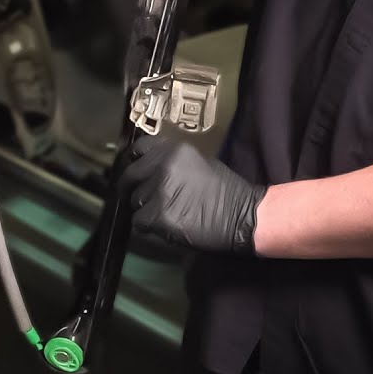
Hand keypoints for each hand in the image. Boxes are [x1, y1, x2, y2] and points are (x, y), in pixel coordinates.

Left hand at [121, 135, 267, 254]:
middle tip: (139, 197)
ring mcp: (159, 191)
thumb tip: (149, 166)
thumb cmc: (224, 190)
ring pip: (134, 200)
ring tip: (163, 212)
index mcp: (173, 150)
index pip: (139, 148)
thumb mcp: (198, 161)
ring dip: (143, 208)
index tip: (136, 169)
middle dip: (131, 187)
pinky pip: (139, 221)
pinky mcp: (158, 215)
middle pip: (129, 176)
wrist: (242, 215)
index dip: (134, 160)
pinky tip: (163, 225)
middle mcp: (162, 166)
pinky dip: (147, 225)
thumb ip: (172, 161)